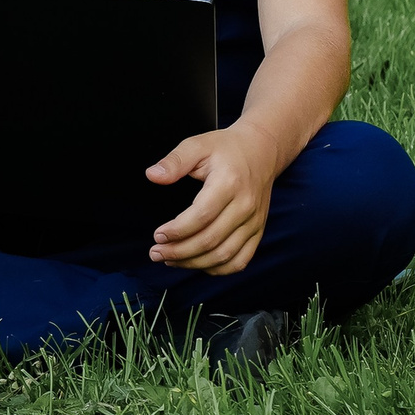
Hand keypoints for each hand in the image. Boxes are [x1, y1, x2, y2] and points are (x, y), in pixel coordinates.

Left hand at [145, 124, 279, 274]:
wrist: (262, 151)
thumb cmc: (226, 149)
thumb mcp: (197, 145)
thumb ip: (174, 161)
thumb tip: (152, 175)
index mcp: (229, 183)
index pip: (202, 216)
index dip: (177, 231)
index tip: (158, 235)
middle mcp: (245, 206)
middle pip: (211, 240)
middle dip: (179, 252)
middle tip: (156, 252)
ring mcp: (254, 222)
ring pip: (224, 255)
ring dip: (194, 263)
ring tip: (169, 260)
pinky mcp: (258, 231)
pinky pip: (240, 260)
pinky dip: (217, 269)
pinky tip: (196, 263)